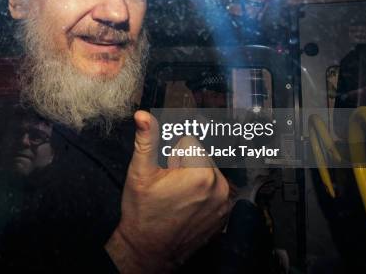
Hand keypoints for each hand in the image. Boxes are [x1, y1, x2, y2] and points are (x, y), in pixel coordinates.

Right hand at [105, 110, 229, 272]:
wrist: (149, 249)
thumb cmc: (143, 213)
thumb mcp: (140, 173)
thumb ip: (146, 140)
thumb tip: (143, 115)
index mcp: (201, 173)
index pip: (189, 141)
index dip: (171, 153)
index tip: (164, 171)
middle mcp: (220, 187)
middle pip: (202, 154)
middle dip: (185, 163)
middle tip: (169, 184)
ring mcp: (225, 202)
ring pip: (209, 170)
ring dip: (195, 176)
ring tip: (177, 195)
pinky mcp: (225, 213)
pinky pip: (216, 188)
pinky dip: (203, 191)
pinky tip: (187, 204)